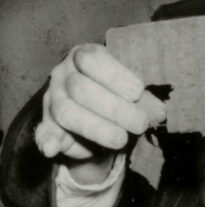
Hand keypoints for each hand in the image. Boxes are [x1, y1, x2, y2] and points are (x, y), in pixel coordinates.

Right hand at [35, 44, 165, 181]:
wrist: (100, 118)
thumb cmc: (120, 96)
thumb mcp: (133, 94)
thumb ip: (143, 99)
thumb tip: (159, 112)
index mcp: (84, 57)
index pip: (92, 59)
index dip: (115, 75)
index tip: (137, 92)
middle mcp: (64, 75)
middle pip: (81, 89)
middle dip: (114, 108)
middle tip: (139, 123)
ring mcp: (52, 100)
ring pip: (67, 112)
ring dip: (96, 128)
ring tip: (121, 140)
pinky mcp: (48, 125)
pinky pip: (44, 133)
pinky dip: (47, 141)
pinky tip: (51, 149)